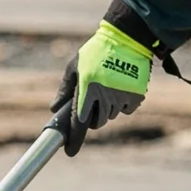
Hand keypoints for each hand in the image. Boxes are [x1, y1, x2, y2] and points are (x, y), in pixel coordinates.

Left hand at [52, 22, 153, 155]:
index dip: (74, 139)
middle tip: (93, 102)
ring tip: (108, 86)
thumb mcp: (74, 65)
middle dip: (92, 118)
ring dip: (107, 108)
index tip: (70, 152)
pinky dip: (123, 104)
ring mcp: (122, 97)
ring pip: (111, 116)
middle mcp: (105, 96)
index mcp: (87, 89)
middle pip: (96, 123)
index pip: (79, 122)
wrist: (128, 38)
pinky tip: (121, 87)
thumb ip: (65, 88)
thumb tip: (54, 108)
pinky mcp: (136, 95)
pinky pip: (126, 109)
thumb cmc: (96, 51)